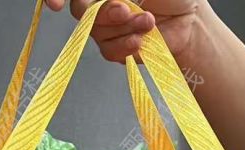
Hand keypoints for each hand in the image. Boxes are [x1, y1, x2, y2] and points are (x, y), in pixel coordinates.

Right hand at [43, 0, 203, 62]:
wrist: (189, 20)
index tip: (54, 5)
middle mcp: (100, 3)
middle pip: (81, 11)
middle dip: (104, 13)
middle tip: (126, 10)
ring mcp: (105, 27)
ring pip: (96, 32)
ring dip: (124, 28)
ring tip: (149, 22)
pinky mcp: (115, 48)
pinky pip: (109, 51)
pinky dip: (125, 46)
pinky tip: (141, 40)